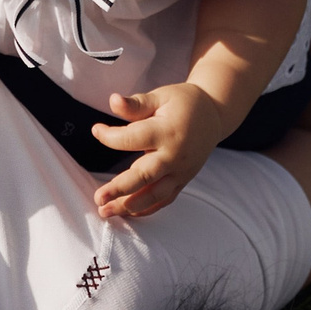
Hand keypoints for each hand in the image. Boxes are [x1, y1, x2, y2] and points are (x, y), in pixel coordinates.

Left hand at [90, 83, 223, 218]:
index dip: (110, 137)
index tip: (97, 130)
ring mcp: (180, 172)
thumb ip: (136, 104)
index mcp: (167, 131)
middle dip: (120, 189)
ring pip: (155, 195)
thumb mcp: (160, 97)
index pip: (132, 139)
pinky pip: (164, 200)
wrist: (213, 116)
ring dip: (129, 206)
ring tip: (105, 211)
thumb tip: (113, 100)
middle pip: (145, 176)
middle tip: (98, 198)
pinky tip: (126, 212)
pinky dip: (145, 209)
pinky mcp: (182, 181)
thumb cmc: (182, 104)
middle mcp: (175, 156)